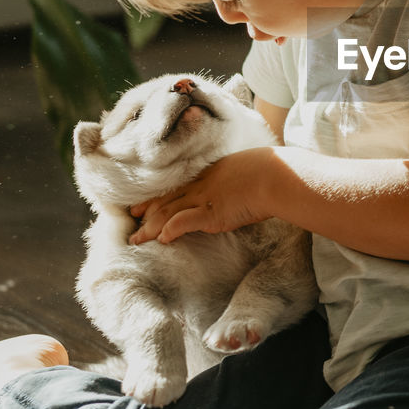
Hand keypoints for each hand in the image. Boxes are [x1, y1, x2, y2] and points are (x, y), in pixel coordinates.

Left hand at [129, 147, 275, 244]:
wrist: (275, 176)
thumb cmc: (269, 171)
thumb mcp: (246, 168)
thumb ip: (234, 178)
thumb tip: (235, 186)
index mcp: (208, 173)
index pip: (176, 186)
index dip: (157, 196)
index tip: (143, 205)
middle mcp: (201, 185)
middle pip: (166, 200)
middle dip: (147, 212)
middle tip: (133, 222)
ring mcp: (204, 199)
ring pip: (168, 213)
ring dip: (151, 228)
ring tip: (138, 240)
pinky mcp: (211, 213)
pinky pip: (183, 222)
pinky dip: (170, 230)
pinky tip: (162, 240)